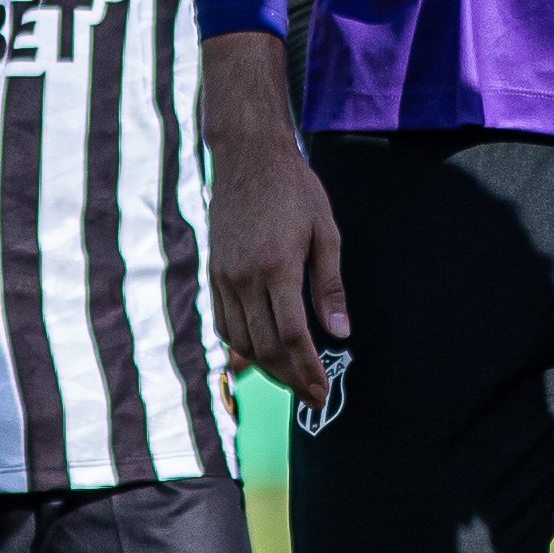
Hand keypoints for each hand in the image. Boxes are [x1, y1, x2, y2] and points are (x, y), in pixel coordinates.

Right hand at [203, 42, 348, 413]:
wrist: (248, 156)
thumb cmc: (294, 189)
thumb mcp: (326, 232)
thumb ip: (331, 286)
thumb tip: (340, 333)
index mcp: (277, 267)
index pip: (293, 336)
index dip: (308, 369)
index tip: (323, 389)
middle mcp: (244, 278)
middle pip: (266, 347)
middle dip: (291, 378)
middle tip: (313, 396)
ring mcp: (224, 276)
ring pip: (241, 341)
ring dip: (266, 368)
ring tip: (292, 379)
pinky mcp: (213, 272)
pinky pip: (224, 322)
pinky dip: (241, 345)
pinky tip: (261, 353)